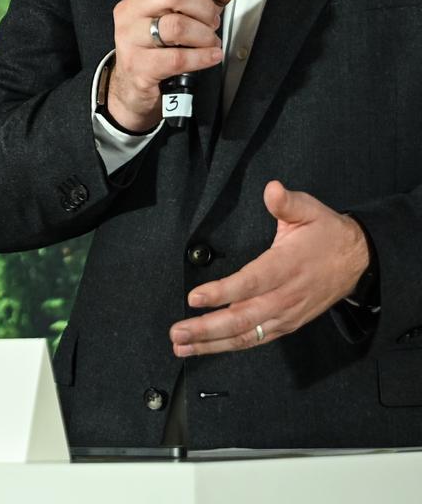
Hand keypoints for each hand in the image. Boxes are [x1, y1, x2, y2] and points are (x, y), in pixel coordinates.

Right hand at [108, 0, 236, 131]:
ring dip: (205, 35)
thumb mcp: (182, 14)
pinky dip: (203, 57)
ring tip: (210, 41)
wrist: (133, 84)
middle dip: (204, 8)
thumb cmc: (157, 45)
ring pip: (177, 26)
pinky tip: (211, 56)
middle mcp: (130, 11)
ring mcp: (130, 38)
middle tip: (212, 21)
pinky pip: (178, 58)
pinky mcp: (139, 65)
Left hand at [169, 180, 370, 356]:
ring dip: (213, 343)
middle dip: (207, 328)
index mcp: (286, 266)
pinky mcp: (287, 324)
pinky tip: (208, 348)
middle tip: (177, 333)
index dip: (223, 292)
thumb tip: (272, 189)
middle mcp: (285, 296)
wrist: (359, 261)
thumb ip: (287, 202)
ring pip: (246, 335)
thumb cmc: (327, 234)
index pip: (251, 283)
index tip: (195, 297)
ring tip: (183, 346)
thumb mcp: (310, 210)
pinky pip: (256, 339)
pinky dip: (231, 345)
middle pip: (243, 318)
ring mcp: (286, 314)